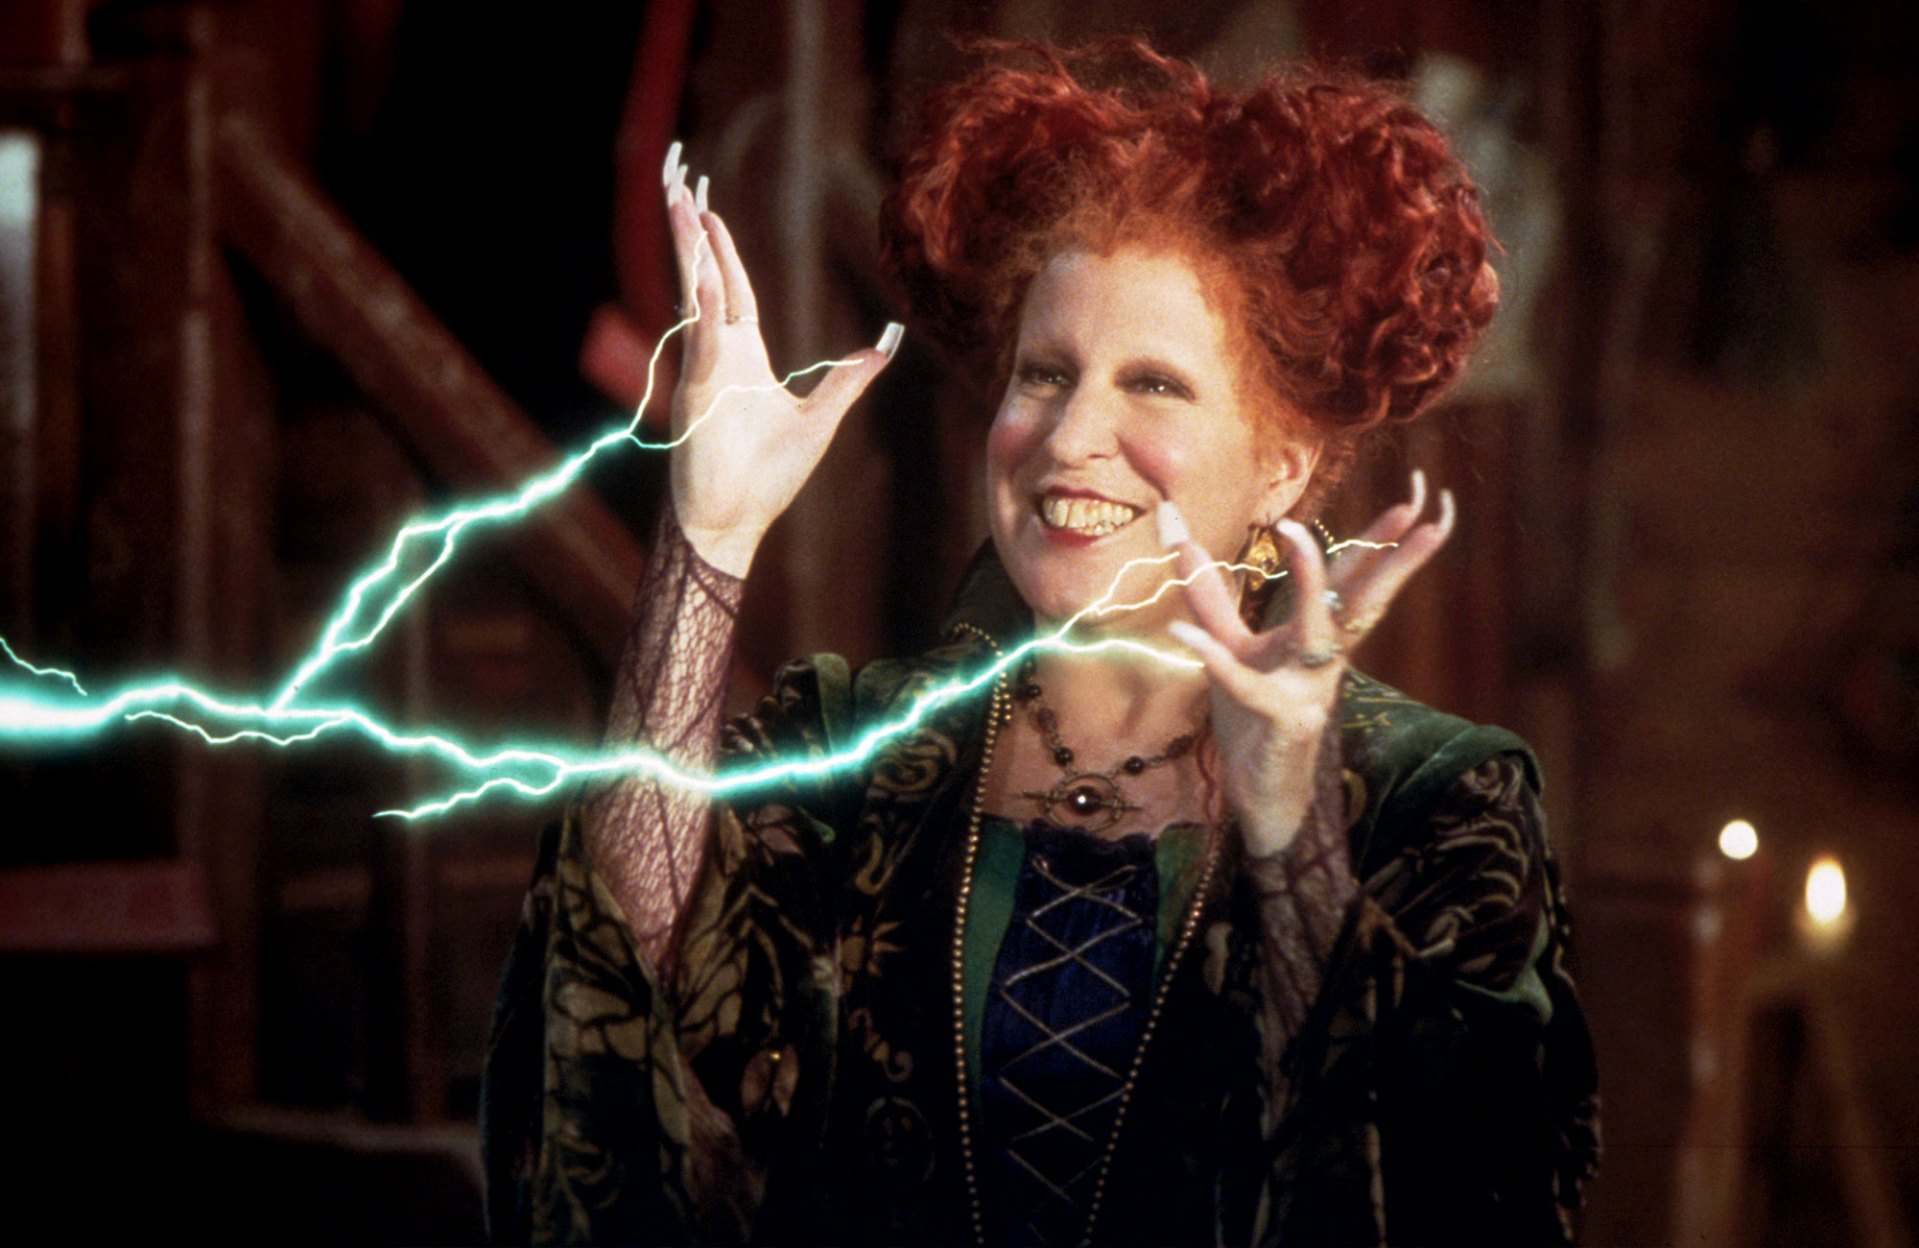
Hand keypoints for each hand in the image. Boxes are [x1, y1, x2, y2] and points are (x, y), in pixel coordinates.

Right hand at [660, 143, 901, 575]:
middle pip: (704, 276)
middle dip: (691, 228)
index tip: (705, 206)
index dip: (719, 247)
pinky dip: (704, 305)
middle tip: (677, 177)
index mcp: (741, 356)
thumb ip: (851, 378)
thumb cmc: (770, 478)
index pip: (731, 288)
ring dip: (686, 247)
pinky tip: (703, 270)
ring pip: (694, 294)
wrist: (735, 521)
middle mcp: (717, 354)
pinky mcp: (698, 393)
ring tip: (674, 198)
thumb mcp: (821, 418)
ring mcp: (703, 369)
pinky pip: (703, 340)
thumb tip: (887, 345)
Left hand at [1164, 472, 1454, 855]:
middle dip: (1389, 556)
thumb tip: (1181, 534)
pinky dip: (1214, 658)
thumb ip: (1209, 594)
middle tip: (1415, 510)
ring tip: (1296, 532)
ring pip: (1315, 632)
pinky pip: (1245, 683)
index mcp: (1319, 638)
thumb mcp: (1230, 644)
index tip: (1413, 499)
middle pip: (1362, 599)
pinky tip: (1183, 632)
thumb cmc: (1250, 715)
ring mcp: (1306, 690)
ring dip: (1310, 583)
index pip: (1353, 581)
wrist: (1259, 793)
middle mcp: (1322, 659)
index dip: (1380, 542)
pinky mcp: (1279, 721)